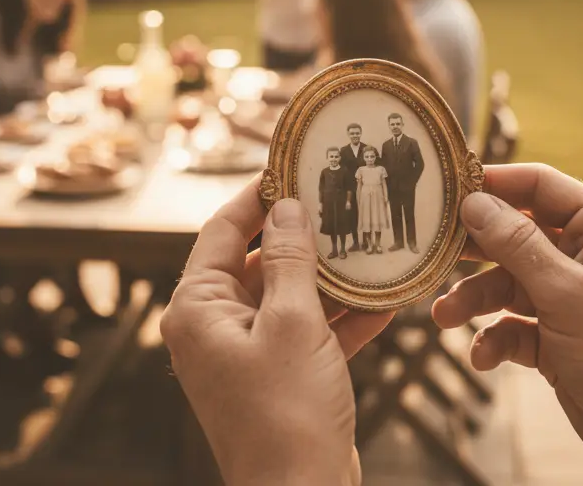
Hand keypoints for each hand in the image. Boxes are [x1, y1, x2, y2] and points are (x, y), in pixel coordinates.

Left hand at [161, 181, 393, 485]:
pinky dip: (340, 318)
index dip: (258, 196)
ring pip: (287, 296)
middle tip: (341, 202)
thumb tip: (286, 208)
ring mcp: (245, 354)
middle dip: (302, 237)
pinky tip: (384, 299)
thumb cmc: (287, 417)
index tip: (291, 165)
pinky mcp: (277, 377)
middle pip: (255, 261)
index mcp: (197, 309)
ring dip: (329, 276)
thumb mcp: (293, 324)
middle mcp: (213, 327)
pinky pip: (307, 332)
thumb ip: (290, 261)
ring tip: (368, 244)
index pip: (221, 230)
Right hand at [433, 164, 582, 485]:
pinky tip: (485, 356)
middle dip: (476, 249)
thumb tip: (475, 203)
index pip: (541, 186)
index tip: (446, 190)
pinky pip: (513, 322)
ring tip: (446, 316)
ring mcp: (572, 296)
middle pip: (516, 233)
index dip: (494, 184)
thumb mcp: (569, 297)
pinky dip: (495, 337)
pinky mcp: (558, 334)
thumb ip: (518, 246)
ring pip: (507, 281)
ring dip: (476, 298)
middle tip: (434, 252)